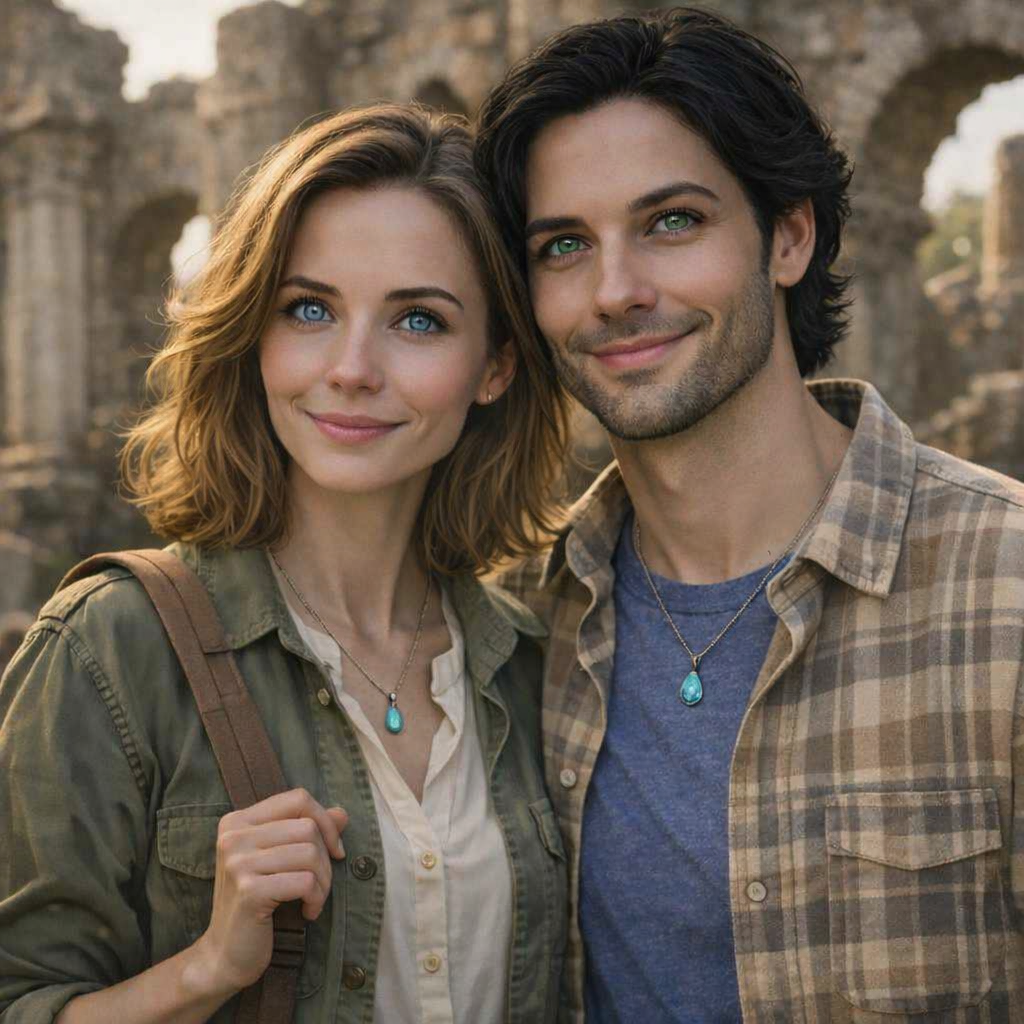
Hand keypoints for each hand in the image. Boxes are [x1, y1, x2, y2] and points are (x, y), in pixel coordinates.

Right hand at [192, 788, 347, 996]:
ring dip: (323, 882)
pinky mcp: (249, 891)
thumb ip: (308, 831)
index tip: (333, 850)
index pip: (297, 798)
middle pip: (308, 827)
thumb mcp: (280, 860)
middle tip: (319, 885)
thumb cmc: (257, 903)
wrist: (225, 954)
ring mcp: (237, 863)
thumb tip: (342, 813)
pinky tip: (307, 912)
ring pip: (310, 853)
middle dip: (325, 859)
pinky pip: (305, 882)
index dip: (324, 821)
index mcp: (237, 821)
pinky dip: (316, 898)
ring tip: (312, 899)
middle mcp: (233, 836)